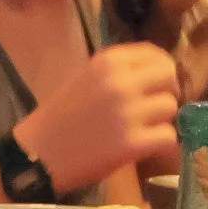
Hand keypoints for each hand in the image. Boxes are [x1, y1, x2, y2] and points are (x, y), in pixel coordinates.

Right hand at [16, 43, 180, 193]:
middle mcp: (121, 81)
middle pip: (169, 77)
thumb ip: (121, 72)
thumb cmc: (60, 118)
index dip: (162, 69)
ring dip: (162, 120)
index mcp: (108, 61)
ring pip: (171, 108)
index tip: (157, 83)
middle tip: (154, 108)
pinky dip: (162, 145)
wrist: (37, 154)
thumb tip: (159, 74)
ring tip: (143, 129)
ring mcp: (129, 112)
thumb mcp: (88, 79)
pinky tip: (146, 147)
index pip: (154, 54)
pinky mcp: (133, 143)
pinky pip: (169, 137)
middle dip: (166, 92)